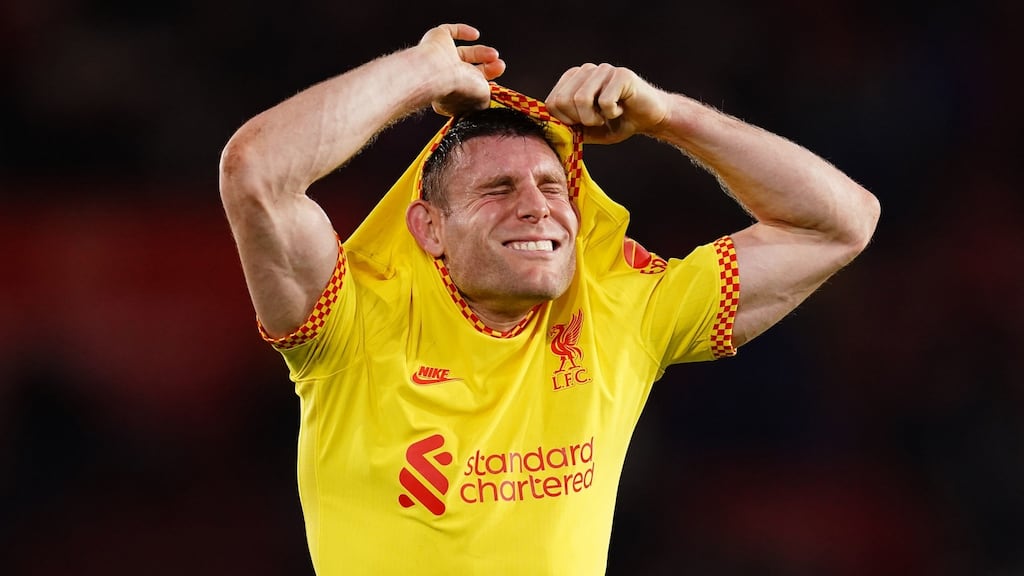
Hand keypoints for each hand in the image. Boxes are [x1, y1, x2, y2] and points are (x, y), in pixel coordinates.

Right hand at [418, 23, 505, 116]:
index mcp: (450, 95)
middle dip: (487, 67)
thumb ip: (487, 97)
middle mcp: (443, 76)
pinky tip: (475, 35)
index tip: (496, 84)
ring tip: (494, 55)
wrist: (440, 74)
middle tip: (499, 66)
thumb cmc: (459, 90)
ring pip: (461, 52)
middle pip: (468, 68)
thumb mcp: (482, 101)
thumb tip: (491, 95)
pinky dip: (463, 31)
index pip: (469, 86)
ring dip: (481, 52)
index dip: (484, 83)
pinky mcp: (437, 39)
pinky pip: (449, 32)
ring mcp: (439, 57)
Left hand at [545, 63, 668, 143]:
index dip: (565, 121)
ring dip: (595, 118)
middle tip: (597, 121)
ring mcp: (604, 70)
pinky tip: (621, 109)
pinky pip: (604, 101)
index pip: (552, 101)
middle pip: (564, 100)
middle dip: (579, 120)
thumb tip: (551, 131)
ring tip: (607, 116)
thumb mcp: (588, 130)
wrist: (650, 118)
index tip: (583, 123)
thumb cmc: (617, 123)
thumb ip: (569, 128)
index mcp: (573, 79)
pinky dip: (612, 114)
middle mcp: (586, 70)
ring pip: (581, 99)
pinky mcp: (621, 75)